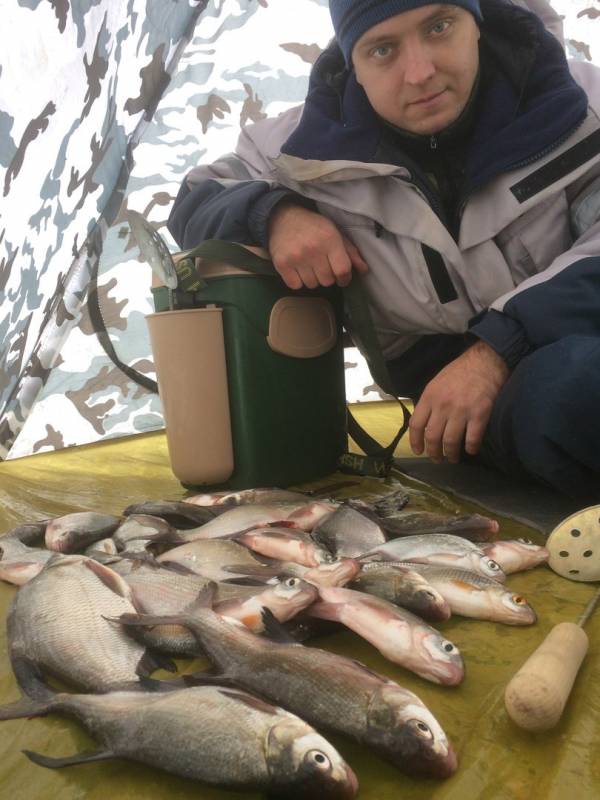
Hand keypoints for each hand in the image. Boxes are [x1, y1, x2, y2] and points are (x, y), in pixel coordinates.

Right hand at [268, 203, 368, 288]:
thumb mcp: (335, 233)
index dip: (345, 278)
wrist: (283, 218)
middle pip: (327, 281)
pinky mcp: (281, 264)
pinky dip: (298, 281)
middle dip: (328, 277)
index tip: (342, 278)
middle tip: (323, 266)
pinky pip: (296, 285)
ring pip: (312, 284)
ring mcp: (296, 257)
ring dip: (313, 279)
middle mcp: (313, 249)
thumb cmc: (314, 227)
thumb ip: (350, 252)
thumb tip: (364, 270)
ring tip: (309, 266)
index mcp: (329, 240)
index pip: (342, 270)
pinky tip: (298, 270)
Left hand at [409, 341, 509, 463]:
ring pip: (450, 442)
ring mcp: (461, 411)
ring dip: (451, 454)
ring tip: (453, 458)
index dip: (415, 441)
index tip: (418, 451)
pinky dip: (471, 448)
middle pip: (432, 437)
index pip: (416, 425)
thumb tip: (425, 423)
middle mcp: (442, 406)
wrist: (485, 361)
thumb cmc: (460, 371)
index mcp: (429, 397)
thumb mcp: (436, 383)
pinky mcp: (479, 414)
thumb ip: (430, 402)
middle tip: (437, 459)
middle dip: (433, 453)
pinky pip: (472, 439)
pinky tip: (471, 450)